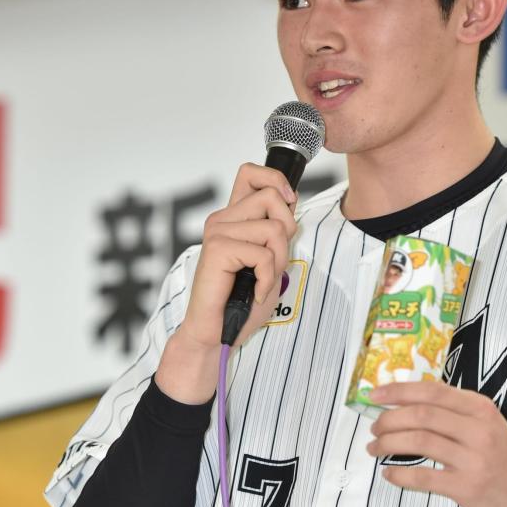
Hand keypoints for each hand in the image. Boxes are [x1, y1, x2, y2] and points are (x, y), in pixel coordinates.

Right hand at [155, 163, 296, 403]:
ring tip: (260, 279)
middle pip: (272, 197)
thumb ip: (277, 231)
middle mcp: (221, 219)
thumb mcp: (270, 259)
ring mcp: (217, 232)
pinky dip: (267, 277)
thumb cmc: (240, 301)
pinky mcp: (218, 249)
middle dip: (287, 230)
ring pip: (274, 228)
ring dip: (278, 260)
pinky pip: (264, 254)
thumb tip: (290, 203)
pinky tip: (254, 291)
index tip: (288, 202)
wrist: (217, 333)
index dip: (276, 180)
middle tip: (273, 260)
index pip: (251, 173)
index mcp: (232, 217)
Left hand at [365, 380, 506, 506]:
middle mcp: (477, 429)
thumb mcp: (486, 425)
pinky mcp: (468, 487)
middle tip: (373, 428)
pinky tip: (389, 474)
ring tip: (374, 448)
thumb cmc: (504, 459)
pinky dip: (399, 475)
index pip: (430, 391)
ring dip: (388, 443)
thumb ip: (453, 412)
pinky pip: (423, 477)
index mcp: (479, 408)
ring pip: (419, 441)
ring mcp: (474, 459)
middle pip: (421, 415)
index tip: (372, 396)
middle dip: (388, 420)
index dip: (397, 391)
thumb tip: (403, 403)